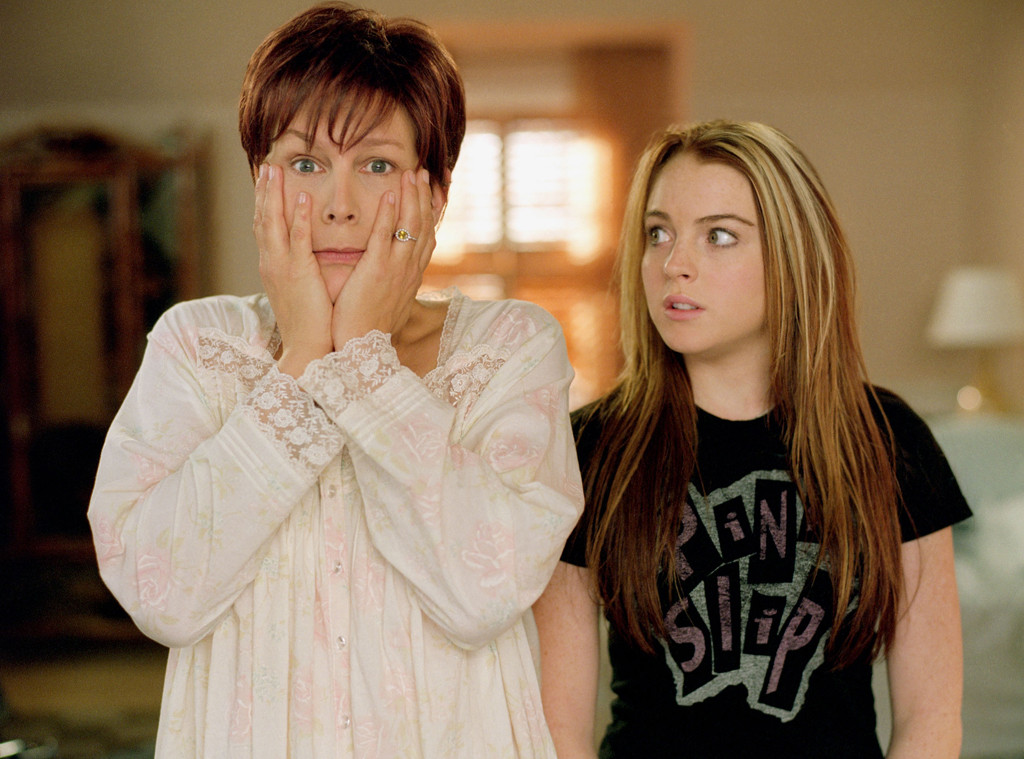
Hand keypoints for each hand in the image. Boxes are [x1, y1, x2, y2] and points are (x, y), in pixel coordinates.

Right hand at [254, 163, 332, 376]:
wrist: (307, 349)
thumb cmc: (309, 323)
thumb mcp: (298, 291)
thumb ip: (298, 271)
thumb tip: (302, 259)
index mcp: (272, 267)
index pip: (264, 228)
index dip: (264, 203)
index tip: (266, 180)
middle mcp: (272, 264)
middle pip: (263, 220)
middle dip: (264, 191)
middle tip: (265, 165)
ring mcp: (282, 268)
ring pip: (274, 224)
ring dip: (275, 195)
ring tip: (276, 171)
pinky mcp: (299, 274)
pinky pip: (297, 240)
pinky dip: (297, 217)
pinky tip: (302, 197)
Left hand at [330, 168, 435, 347]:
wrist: (362, 349)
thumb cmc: (369, 328)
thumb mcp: (390, 302)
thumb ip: (393, 283)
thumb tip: (396, 275)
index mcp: (412, 275)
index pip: (427, 237)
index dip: (431, 213)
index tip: (433, 192)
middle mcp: (409, 269)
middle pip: (423, 226)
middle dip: (423, 197)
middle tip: (422, 172)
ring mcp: (395, 269)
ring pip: (410, 227)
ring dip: (411, 197)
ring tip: (410, 174)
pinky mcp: (377, 271)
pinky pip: (385, 237)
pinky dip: (389, 215)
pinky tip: (390, 195)